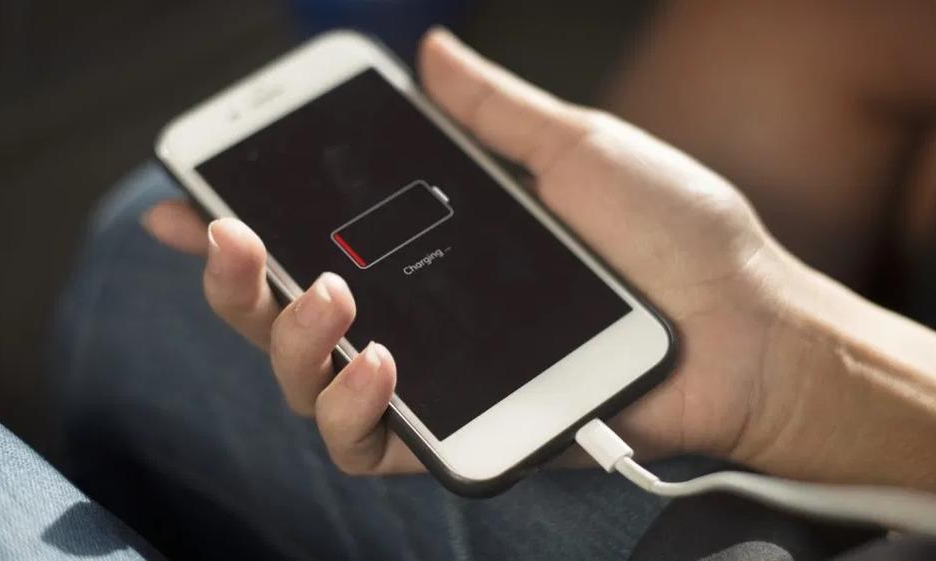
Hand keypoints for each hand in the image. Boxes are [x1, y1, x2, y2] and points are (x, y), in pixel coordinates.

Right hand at [143, 29, 800, 474]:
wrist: (744, 327)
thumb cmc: (674, 240)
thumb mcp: (577, 151)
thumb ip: (495, 112)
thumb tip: (432, 53)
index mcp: (430, 253)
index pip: (311, 240)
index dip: (239, 227)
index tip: (191, 199)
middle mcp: (417, 318)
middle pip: (282, 316)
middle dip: (232, 281)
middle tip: (229, 236)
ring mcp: (434, 381)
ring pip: (306, 384)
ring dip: (285, 339)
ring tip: (321, 292)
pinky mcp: (462, 433)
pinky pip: (369, 443)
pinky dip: (349, 407)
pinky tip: (373, 358)